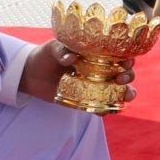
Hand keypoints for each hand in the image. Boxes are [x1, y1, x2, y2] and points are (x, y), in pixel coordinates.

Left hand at [20, 38, 134, 105]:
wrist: (31, 74)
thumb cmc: (45, 55)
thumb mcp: (52, 48)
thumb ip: (61, 50)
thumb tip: (71, 58)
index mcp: (97, 53)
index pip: (119, 54)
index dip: (127, 57)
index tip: (126, 61)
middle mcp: (100, 69)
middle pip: (123, 72)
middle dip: (128, 76)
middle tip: (121, 79)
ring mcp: (94, 86)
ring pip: (117, 91)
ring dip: (125, 94)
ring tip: (125, 98)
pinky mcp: (85, 100)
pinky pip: (100, 106)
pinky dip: (106, 110)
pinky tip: (106, 111)